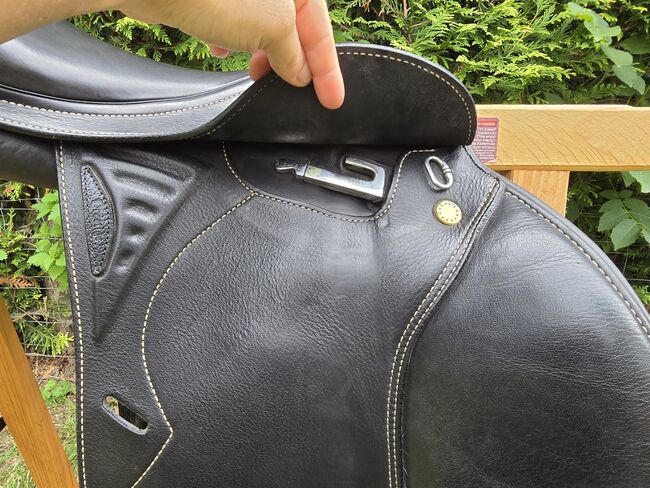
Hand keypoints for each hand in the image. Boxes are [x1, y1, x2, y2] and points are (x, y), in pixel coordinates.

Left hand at [119, 0, 344, 108]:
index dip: (328, 68)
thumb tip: (299, 73)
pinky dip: (233, 40)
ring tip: (255, 73)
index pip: (320, 29)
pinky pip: (234, 21)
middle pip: (293, 27)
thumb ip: (293, 54)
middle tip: (292, 90)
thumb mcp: (274, 30)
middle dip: (291, 61)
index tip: (332, 98)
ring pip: (263, 26)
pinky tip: (222, 50)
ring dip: (261, 53)